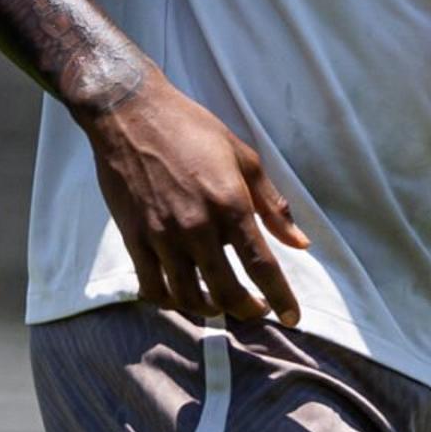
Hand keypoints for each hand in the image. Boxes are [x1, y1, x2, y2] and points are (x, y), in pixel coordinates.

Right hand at [76, 72, 309, 323]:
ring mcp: (162, 236)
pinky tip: (181, 296)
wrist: (130, 113)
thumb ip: (273, 204)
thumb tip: (301, 242)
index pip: (262, 267)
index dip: (281, 298)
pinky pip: (153, 287)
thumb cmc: (191, 128)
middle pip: (227, 291)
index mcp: (231, 204)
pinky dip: (170, 301)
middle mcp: (198, 227)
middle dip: (246, 309)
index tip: (291, 318)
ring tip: (220, 303)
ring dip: (209, 310)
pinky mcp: (134, 238)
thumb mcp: (244, 157)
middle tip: (255, 309)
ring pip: (188, 297)